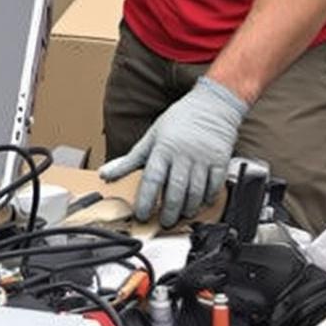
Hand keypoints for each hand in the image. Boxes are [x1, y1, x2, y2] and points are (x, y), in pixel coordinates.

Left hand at [101, 76, 248, 225]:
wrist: (212, 104)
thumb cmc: (179, 120)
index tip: (142, 215)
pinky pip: (215, 185)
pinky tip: (201, 203)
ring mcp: (203, 158)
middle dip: (168, 210)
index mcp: (163, 148)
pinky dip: (208, 198)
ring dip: (188, 208)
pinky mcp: (220, 160)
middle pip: (175, 189)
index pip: (151, 179)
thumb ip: (129, 160)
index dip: (145, 200)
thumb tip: (105, 174)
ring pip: (195, 191)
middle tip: (164, 222)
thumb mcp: (151, 137)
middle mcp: (183, 154)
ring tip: (182, 215)